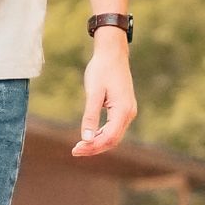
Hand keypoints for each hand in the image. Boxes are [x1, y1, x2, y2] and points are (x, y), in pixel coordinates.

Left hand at [72, 35, 135, 156]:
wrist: (112, 54)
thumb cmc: (101, 70)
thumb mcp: (93, 92)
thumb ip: (90, 116)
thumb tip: (85, 138)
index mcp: (123, 110)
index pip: (109, 137)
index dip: (92, 146)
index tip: (76, 149)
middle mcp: (129, 113)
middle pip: (112, 140)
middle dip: (94, 148)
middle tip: (75, 151)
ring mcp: (128, 111)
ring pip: (114, 136)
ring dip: (98, 143)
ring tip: (80, 146)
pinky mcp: (124, 109)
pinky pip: (114, 128)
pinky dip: (102, 134)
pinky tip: (89, 136)